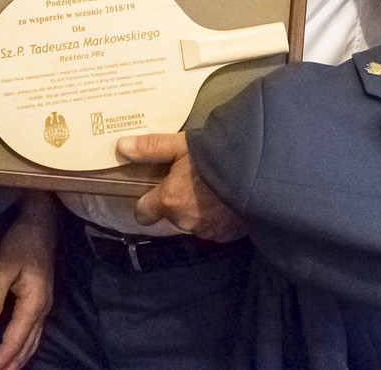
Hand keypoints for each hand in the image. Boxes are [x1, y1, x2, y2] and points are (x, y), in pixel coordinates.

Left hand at [0, 194, 57, 369]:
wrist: (41, 223)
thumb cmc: (22, 242)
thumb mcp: (3, 267)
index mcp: (34, 304)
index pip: (15, 341)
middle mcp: (41, 309)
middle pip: (26, 347)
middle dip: (9, 365)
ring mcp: (43, 305)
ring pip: (31, 342)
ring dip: (16, 359)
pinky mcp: (39, 300)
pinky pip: (32, 332)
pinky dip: (21, 347)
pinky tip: (13, 350)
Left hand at [118, 133, 246, 242]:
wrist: (259, 172)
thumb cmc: (217, 155)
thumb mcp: (182, 145)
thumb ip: (151, 147)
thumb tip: (121, 146)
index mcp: (169, 201)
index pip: (143, 213)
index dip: (147, 203)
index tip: (155, 192)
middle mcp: (185, 221)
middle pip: (172, 215)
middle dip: (180, 202)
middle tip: (194, 181)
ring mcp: (208, 231)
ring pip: (195, 223)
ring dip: (201, 211)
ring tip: (215, 190)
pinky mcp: (228, 236)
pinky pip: (217, 229)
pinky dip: (220, 218)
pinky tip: (229, 201)